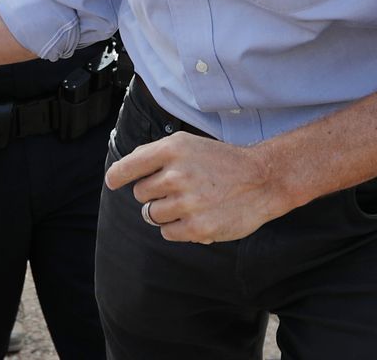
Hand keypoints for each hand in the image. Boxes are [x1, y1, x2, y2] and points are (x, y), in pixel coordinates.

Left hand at [105, 132, 295, 243]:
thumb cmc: (220, 161)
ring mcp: (187, 202)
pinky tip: (196, 216)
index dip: (117, 177)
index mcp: (171, 150)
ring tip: (190, 203)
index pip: (128, 167)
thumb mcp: (187, 145)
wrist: (262, 179)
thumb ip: (154, 155)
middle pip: (140, 194)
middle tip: (179, 190)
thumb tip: (122, 171)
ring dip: (165, 213)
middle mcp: (176, 174)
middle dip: (154, 195)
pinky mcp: (198, 228)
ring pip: (152, 215)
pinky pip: (167, 233)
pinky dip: (177, 229)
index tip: (113, 182)